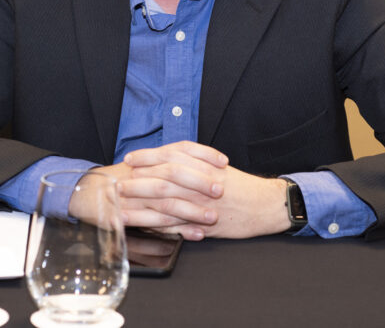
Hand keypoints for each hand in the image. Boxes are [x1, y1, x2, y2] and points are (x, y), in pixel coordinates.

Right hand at [69, 142, 226, 239]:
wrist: (88, 192)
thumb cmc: (121, 178)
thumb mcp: (144, 165)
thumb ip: (167, 162)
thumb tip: (200, 163)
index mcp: (151, 159)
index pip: (180, 149)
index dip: (203, 154)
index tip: (223, 161)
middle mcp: (145, 173)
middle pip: (175, 173)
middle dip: (200, 181)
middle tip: (221, 189)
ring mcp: (138, 196)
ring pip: (169, 201)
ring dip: (193, 210)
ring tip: (213, 217)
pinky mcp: (133, 216)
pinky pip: (159, 224)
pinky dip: (180, 230)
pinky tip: (196, 234)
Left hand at [119, 142, 290, 238]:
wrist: (266, 204)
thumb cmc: (242, 186)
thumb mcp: (218, 167)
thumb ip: (194, 163)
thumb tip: (168, 161)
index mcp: (204, 164)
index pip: (171, 155)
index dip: (148, 156)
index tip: (131, 159)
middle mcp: (201, 182)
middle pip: (163, 177)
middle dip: (138, 181)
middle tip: (118, 184)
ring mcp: (202, 204)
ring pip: (166, 203)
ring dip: (140, 206)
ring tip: (121, 209)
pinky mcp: (204, 224)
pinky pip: (177, 226)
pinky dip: (157, 227)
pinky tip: (143, 229)